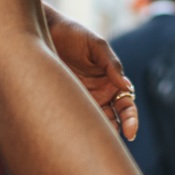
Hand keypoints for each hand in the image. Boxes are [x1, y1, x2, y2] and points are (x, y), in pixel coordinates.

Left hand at [45, 3, 138, 138]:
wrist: (43, 31)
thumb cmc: (72, 34)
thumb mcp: (95, 45)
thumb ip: (111, 64)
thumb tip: (125, 86)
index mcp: (111, 81)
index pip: (126, 105)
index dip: (130, 119)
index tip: (130, 131)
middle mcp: (99, 93)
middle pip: (114, 119)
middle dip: (116, 132)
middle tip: (113, 142)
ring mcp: (81, 99)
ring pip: (94, 123)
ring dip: (98, 134)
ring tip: (94, 144)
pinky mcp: (63, 102)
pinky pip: (74, 119)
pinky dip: (77, 129)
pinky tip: (75, 136)